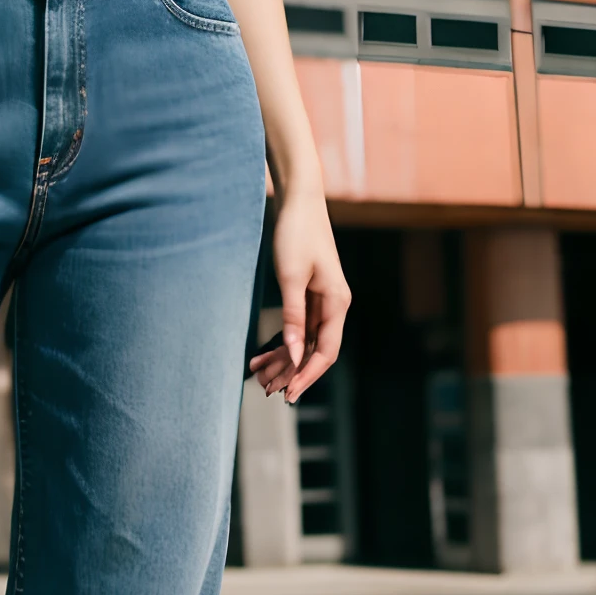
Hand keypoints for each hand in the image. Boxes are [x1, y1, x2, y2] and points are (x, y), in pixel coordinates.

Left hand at [247, 189, 349, 404]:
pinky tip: (262, 352)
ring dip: (283, 358)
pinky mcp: (309, 291)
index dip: (307, 375)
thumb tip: (293, 354)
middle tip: (265, 389)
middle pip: (313, 350)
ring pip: (303, 340)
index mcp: (337, 303)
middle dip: (290, 371)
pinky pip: (297, 325)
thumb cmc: (296, 233)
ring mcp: (322, 299)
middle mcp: (334, 305)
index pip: (325, 352)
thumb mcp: (291, 276)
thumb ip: (293, 316)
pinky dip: (282, 339)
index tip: (289, 394)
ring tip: (258, 375)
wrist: (299, 199)